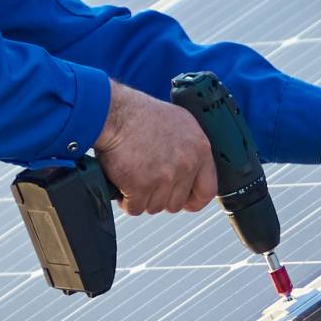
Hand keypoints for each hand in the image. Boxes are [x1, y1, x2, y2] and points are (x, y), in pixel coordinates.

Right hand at [95, 81, 215, 215]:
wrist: (113, 112)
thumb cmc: (139, 114)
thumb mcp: (177, 124)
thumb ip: (188, 150)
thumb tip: (188, 172)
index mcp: (200, 149)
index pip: (207, 189)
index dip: (193, 200)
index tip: (184, 202)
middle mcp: (186, 163)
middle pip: (176, 203)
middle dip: (159, 197)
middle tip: (146, 182)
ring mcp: (165, 176)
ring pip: (155, 207)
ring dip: (141, 198)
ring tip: (132, 176)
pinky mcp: (141, 185)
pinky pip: (135, 208)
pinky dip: (126, 200)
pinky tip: (121, 182)